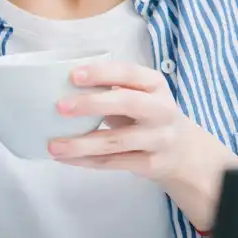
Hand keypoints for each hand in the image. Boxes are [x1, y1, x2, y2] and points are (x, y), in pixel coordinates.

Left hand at [48, 60, 237, 229]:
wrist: (184, 151)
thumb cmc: (149, 115)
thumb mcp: (141, 94)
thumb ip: (113, 88)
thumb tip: (59, 86)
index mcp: (155, 84)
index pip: (129, 72)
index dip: (101, 73)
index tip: (73, 75)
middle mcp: (161, 109)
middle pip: (127, 103)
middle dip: (92, 104)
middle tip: (60, 107)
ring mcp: (158, 138)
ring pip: (116, 141)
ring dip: (81, 144)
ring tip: (53, 145)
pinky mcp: (151, 164)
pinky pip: (114, 163)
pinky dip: (86, 161)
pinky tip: (65, 158)